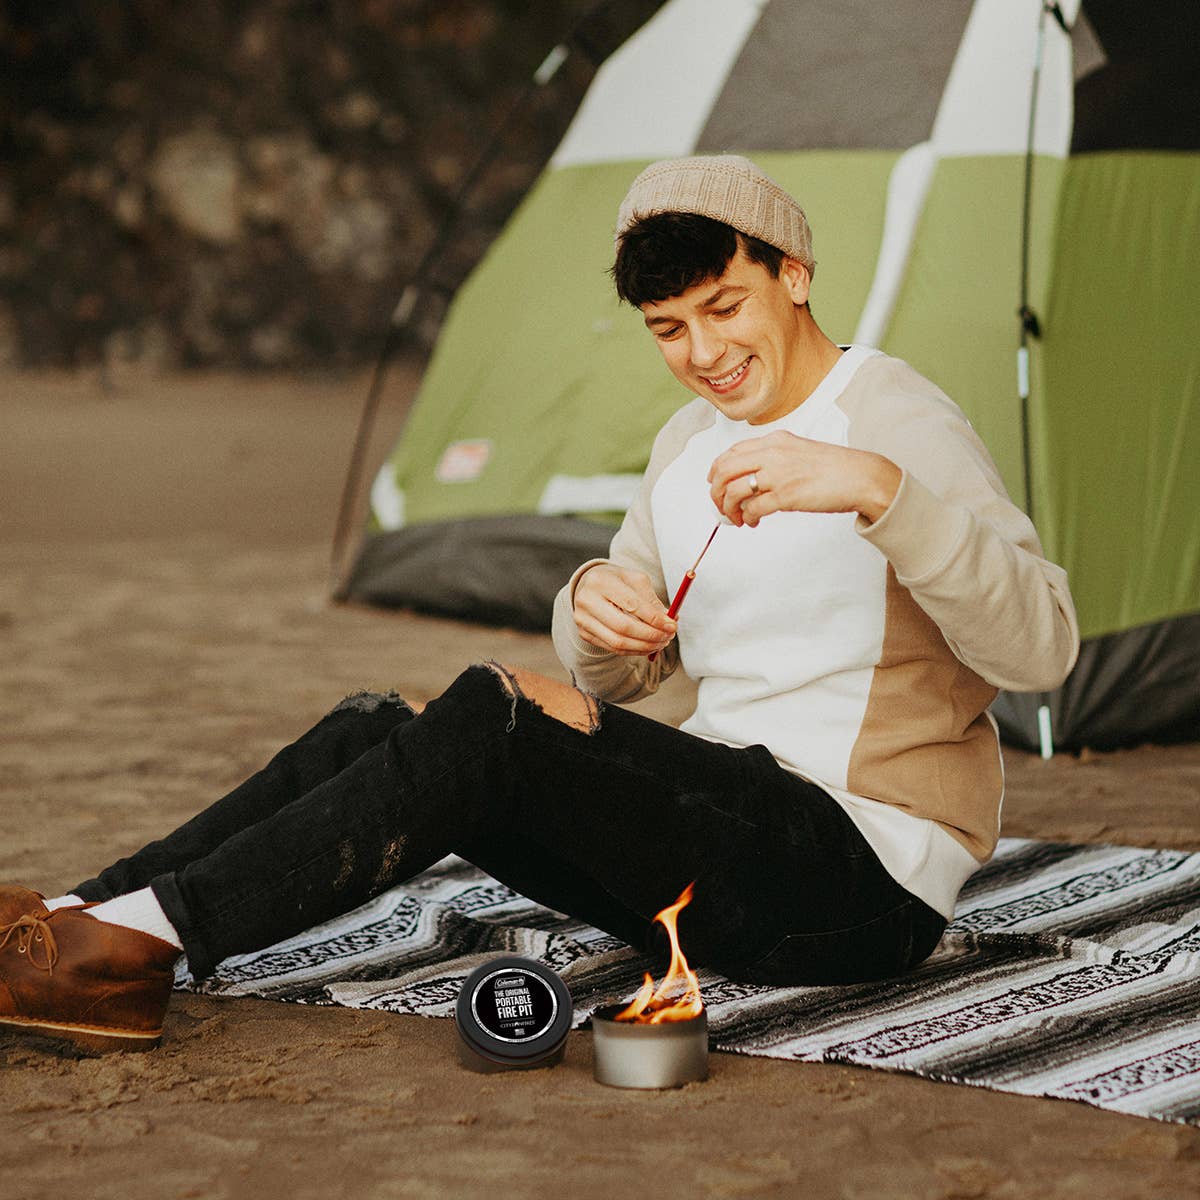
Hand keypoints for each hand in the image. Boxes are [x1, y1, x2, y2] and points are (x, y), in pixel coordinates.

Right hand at [572, 564, 675, 654]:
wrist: (588, 585)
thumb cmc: (615, 581)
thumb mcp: (635, 581)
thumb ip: (652, 600)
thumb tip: (669, 621)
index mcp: (600, 581)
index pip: (631, 604)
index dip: (654, 619)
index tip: (672, 625)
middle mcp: (587, 601)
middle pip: (623, 627)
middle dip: (650, 635)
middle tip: (668, 637)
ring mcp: (583, 619)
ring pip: (618, 642)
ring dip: (644, 646)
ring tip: (661, 642)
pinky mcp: (584, 633)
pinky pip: (613, 648)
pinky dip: (634, 650)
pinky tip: (647, 646)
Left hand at [707, 431, 901, 527]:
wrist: (860, 476)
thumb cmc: (834, 467)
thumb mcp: (799, 451)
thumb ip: (774, 459)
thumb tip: (751, 479)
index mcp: (775, 440)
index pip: (732, 452)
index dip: (716, 470)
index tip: (715, 484)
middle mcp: (773, 453)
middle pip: (725, 470)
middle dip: (716, 492)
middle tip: (720, 506)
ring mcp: (779, 474)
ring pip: (734, 491)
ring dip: (728, 509)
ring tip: (736, 519)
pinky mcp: (786, 496)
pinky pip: (753, 508)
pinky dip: (747, 518)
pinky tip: (752, 522)